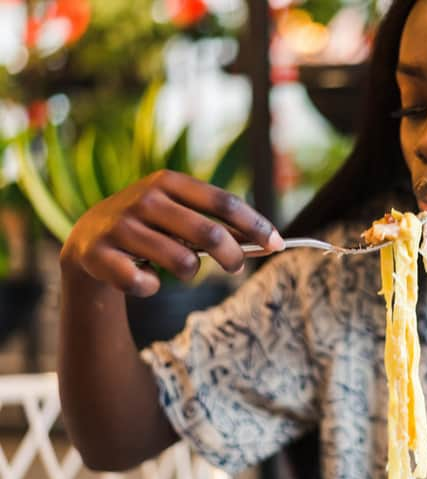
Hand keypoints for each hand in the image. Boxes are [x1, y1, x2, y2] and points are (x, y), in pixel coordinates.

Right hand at [60, 170, 284, 296]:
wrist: (89, 239)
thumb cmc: (151, 227)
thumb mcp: (180, 214)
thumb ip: (218, 224)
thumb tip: (270, 242)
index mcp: (169, 182)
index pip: (224, 203)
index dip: (255, 224)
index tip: (277, 244)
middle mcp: (145, 198)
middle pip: (209, 234)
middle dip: (233, 256)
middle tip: (236, 267)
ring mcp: (121, 226)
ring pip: (182, 262)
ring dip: (190, 272)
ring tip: (181, 268)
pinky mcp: (100, 255)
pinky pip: (145, 284)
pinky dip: (152, 288)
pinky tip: (144, 280)